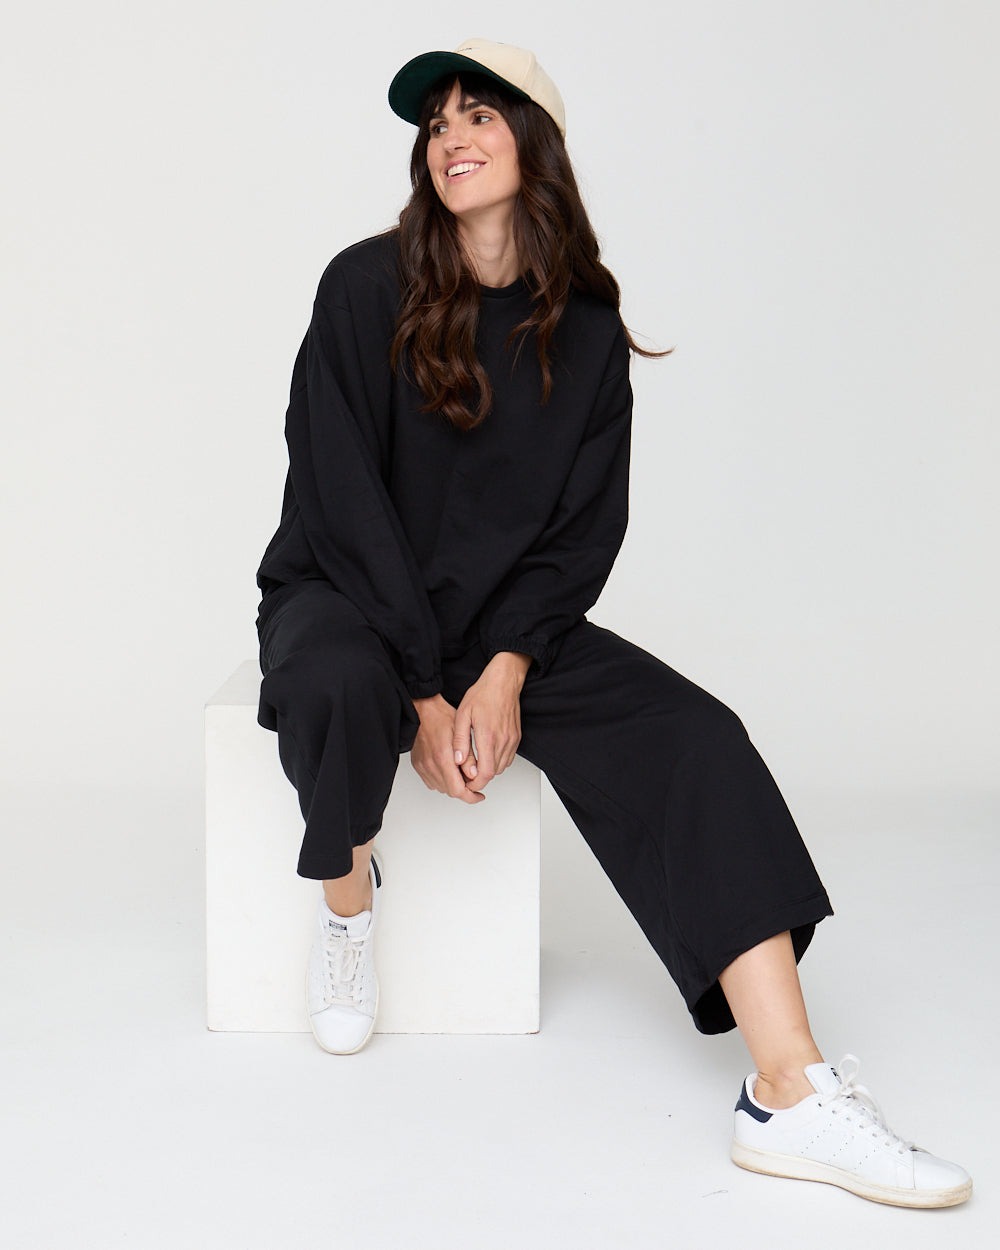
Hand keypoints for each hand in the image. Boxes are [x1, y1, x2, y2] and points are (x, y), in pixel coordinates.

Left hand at [410, 652, 530, 801]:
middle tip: (466, 774)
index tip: (466, 783)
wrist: (503, 682)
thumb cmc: (483, 694)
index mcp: (488, 737)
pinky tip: (487, 754)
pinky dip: (498, 761)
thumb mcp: (462, 715)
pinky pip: (508, 758)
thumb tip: (458, 760)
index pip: (486, 773)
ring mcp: (512, 740)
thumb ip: (460, 740)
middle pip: (494, 773)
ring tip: (475, 763)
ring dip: (489, 770)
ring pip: (502, 767)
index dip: (475, 783)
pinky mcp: (516, 738)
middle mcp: (503, 741)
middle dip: (480, 778)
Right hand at [410, 693, 484, 804]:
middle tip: (473, 780)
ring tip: (461, 772)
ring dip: (453, 785)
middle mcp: (431, 765)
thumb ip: (469, 758)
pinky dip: (443, 780)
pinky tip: (450, 769)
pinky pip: (432, 782)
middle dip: (464, 790)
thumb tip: (475, 776)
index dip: (471, 797)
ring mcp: (423, 767)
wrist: (423, 710)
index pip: (458, 790)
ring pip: (442, 788)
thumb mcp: (463, 734)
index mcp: (443, 758)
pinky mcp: (419, 766)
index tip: (479, 795)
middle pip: (450, 791)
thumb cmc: (442, 717)